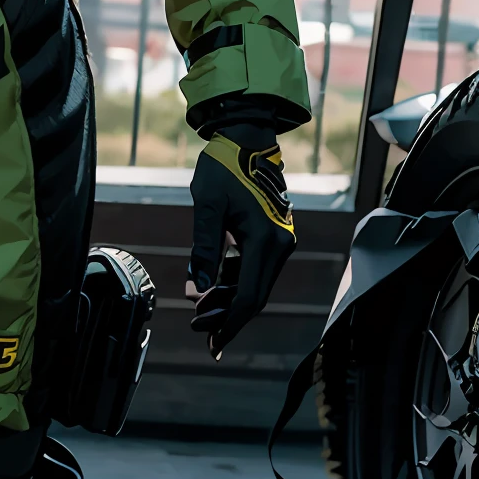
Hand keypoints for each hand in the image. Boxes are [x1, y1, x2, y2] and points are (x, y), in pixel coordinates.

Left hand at [186, 125, 294, 358]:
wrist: (246, 138)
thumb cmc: (223, 168)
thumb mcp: (208, 206)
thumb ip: (205, 250)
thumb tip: (198, 292)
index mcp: (266, 240)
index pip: (250, 295)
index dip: (230, 321)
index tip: (211, 340)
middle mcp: (280, 245)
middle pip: (256, 295)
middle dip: (228, 316)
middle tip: (200, 331)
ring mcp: (280, 240)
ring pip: (256, 283)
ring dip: (231, 300)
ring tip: (202, 313)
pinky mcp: (273, 236)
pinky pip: (256, 268)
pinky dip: (236, 281)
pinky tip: (215, 289)